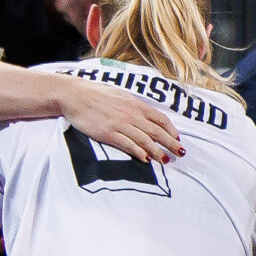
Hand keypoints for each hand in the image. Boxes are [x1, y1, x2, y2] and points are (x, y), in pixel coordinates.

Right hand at [62, 76, 182, 162]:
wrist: (76, 96)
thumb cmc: (98, 95)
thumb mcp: (122, 96)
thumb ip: (136, 107)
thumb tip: (148, 116)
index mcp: (136, 104)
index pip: (160, 119)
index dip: (172, 130)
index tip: (177, 139)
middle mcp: (131, 114)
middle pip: (157, 132)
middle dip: (170, 144)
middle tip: (180, 154)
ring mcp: (120, 124)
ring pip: (144, 140)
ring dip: (157, 151)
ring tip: (165, 160)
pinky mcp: (108, 133)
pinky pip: (127, 145)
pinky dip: (138, 152)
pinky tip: (145, 159)